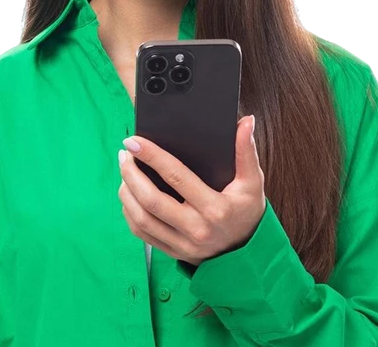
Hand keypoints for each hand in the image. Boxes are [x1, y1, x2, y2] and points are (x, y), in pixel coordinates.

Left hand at [118, 115, 265, 267]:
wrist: (248, 254)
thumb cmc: (248, 211)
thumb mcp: (252, 182)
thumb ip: (246, 151)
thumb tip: (245, 122)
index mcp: (215, 208)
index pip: (176, 177)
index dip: (152, 156)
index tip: (134, 140)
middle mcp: (196, 229)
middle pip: (151, 200)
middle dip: (131, 173)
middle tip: (124, 153)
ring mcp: (182, 244)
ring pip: (141, 218)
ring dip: (126, 191)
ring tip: (124, 169)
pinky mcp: (173, 252)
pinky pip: (142, 233)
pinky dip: (129, 212)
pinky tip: (128, 194)